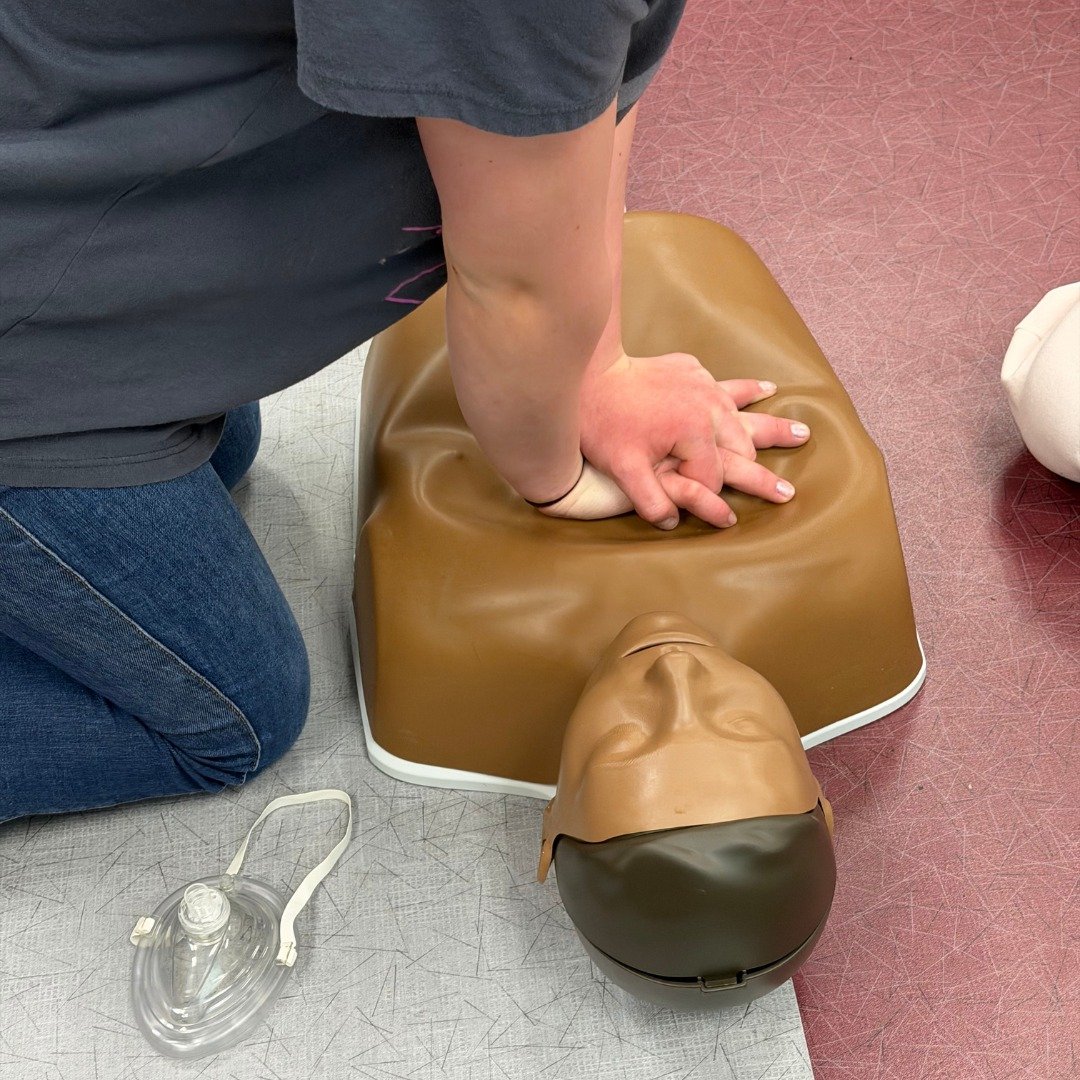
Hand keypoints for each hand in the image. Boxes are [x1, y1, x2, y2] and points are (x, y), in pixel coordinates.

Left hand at [573, 351, 810, 528]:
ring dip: (768, 428)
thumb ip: (650, 501)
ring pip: (742, 416)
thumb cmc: (604, 423)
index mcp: (694, 431)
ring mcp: (704, 385)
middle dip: (761, 473)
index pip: (712, 477)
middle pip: (741, 447)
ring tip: (801, 433)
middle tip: (789, 492)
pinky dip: (747, 392)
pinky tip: (766, 389)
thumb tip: (672, 523)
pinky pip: (727, 387)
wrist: (590, 374)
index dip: (706, 497)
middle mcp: (708, 406)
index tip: (702, 509)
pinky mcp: (695, 372)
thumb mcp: (622, 469)